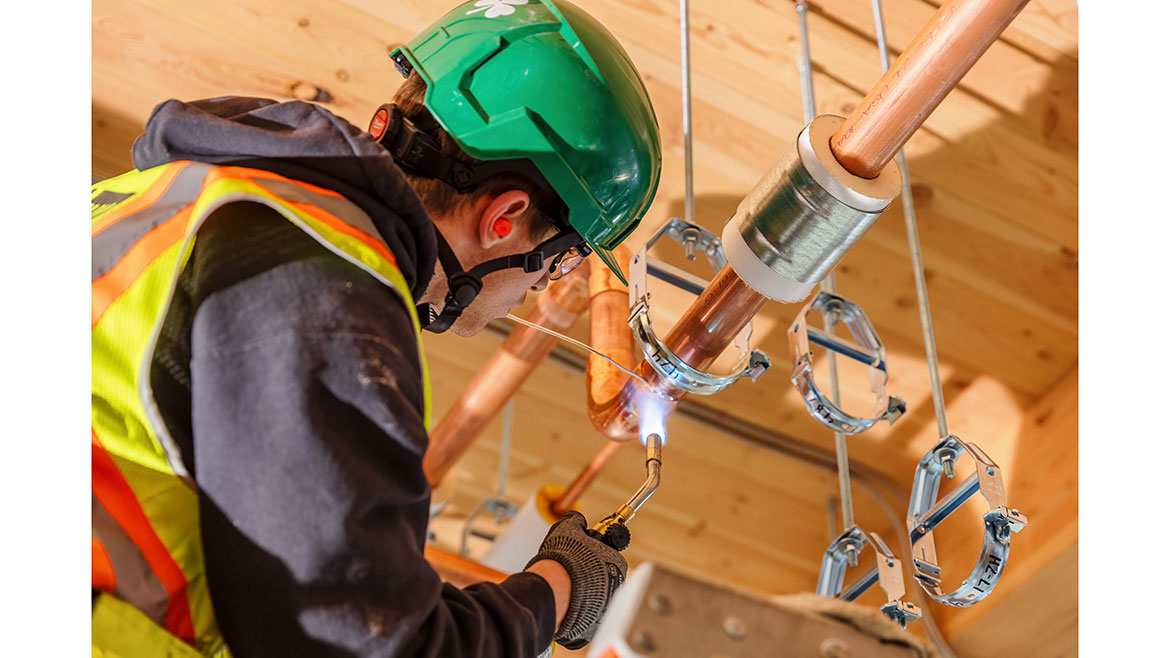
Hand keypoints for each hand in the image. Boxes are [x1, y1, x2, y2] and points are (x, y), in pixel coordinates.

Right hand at [525, 511, 627, 648]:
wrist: (553, 589)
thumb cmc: (564, 558)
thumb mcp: (569, 529)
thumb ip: (576, 521)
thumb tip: (577, 520)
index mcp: (616, 562)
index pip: (606, 555)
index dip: (590, 552)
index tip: (579, 553)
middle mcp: (616, 587)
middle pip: (601, 578)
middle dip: (587, 573)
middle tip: (570, 569)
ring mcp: (605, 609)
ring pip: (593, 598)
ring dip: (582, 592)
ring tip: (563, 586)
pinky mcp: (591, 627)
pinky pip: (584, 617)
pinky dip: (575, 611)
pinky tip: (563, 602)